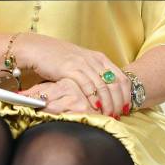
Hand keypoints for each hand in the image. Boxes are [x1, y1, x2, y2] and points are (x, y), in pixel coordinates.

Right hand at [16, 33, 131, 116]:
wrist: (38, 48)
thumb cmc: (58, 57)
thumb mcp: (80, 62)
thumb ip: (93, 72)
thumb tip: (105, 91)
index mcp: (99, 57)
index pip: (121, 77)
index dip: (126, 94)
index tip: (126, 107)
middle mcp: (93, 60)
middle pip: (115, 84)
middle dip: (119, 102)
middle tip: (118, 115)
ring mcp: (83, 64)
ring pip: (103, 87)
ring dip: (107, 104)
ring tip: (108, 115)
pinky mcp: (70, 69)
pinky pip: (87, 86)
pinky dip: (93, 99)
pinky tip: (94, 108)